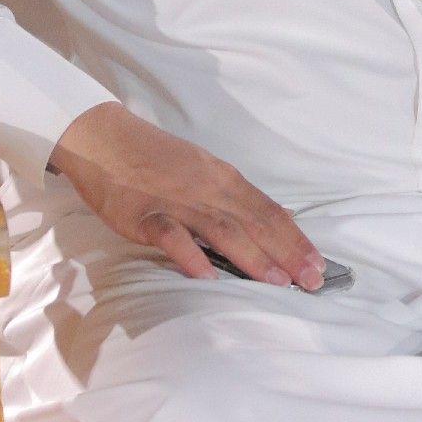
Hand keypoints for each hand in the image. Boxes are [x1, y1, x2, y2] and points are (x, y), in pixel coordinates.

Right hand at [48, 102, 327, 290]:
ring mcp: (176, 202)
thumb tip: (273, 219)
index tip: (318, 264)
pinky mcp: (144, 215)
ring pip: (222, 230)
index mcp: (223, 178)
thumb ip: (234, 197)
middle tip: (313, 282)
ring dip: (253, 257)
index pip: (268, 211)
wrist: (103, 138)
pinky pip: (171, 236)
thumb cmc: (155, 157)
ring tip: (279, 283)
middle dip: (287, 253)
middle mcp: (208, 189)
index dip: (296, 238)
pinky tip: (208, 277)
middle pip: (255, 223)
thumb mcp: (203, 170)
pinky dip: (190, 255)